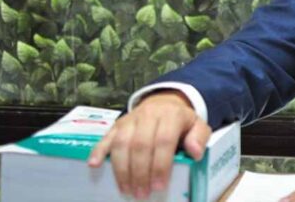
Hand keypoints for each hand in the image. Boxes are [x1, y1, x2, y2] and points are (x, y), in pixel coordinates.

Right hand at [87, 90, 211, 199]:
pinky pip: (105, 137)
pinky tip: (94, 166)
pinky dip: (98, 151)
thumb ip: (200, 138)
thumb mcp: (198, 126)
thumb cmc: (182, 122)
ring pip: (122, 143)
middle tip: (142, 194)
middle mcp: (149, 114)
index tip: (159, 186)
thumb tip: (195, 153)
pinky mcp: (117, 124)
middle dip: (140, 173)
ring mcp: (131, 119)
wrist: (165, 103)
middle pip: (140, 145)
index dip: (160, 165)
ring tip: (126, 189)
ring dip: (122, 169)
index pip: (163, 141)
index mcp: (171, 115)